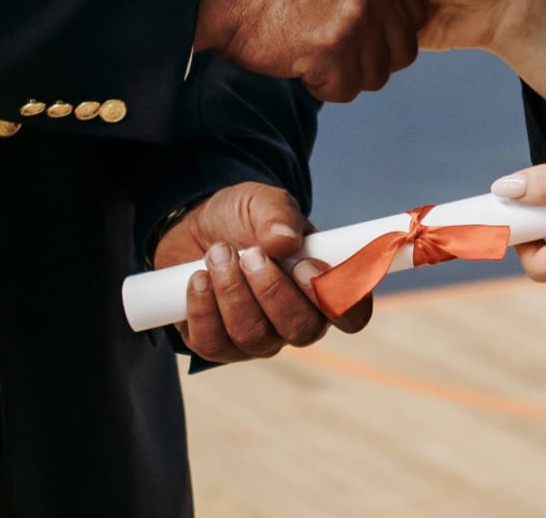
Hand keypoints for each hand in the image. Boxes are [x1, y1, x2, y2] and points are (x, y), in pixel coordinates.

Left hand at [153, 182, 373, 362]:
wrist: (193, 227)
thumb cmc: (240, 218)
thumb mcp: (262, 201)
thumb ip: (278, 215)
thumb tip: (284, 241)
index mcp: (321, 288)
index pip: (351, 316)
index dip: (336, 300)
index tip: (306, 266)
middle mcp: (295, 321)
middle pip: (301, 330)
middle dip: (272, 291)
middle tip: (251, 254)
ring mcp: (257, 339)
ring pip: (254, 335)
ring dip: (232, 291)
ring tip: (217, 253)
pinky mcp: (217, 345)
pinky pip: (213, 343)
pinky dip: (203, 307)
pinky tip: (198, 278)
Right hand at [195, 0, 426, 101]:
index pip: (413, 16)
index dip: (387, 33)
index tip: (357, 34)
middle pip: (400, 53)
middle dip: (370, 60)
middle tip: (333, 53)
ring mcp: (355, 22)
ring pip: (373, 77)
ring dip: (344, 75)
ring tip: (310, 55)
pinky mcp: (332, 52)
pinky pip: (344, 90)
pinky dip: (321, 85)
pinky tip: (297, 64)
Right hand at [333, 0, 545, 121]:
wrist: (502, 12)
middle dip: (331, 2)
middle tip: (312, 17)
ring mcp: (386, 5)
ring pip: (354, 17)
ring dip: (345, 26)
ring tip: (327, 37)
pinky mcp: (394, 31)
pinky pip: (371, 40)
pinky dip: (362, 45)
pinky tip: (347, 52)